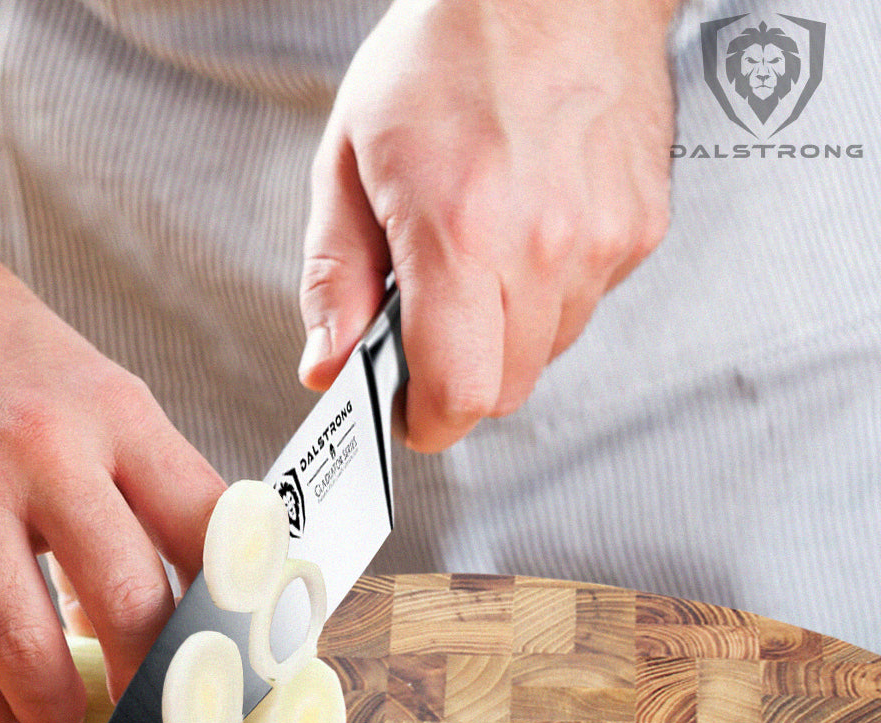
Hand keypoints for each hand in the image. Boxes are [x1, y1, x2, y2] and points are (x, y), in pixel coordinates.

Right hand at [0, 184, 223, 722]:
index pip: (212, 530)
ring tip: (75, 716)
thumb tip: (219, 592)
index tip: (247, 660)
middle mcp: (47, 448)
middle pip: (129, 598)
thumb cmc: (21, 363)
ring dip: (62, 705)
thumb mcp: (116, 402)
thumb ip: (164, 493)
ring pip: (26, 639)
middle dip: (157, 682)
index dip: (241, 612)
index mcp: (123, 416)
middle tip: (165, 712)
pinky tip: (9, 704)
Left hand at [299, 0, 676, 451]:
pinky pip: (586, 306)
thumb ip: (334, 277)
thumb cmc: (444, 56)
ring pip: (547, 353)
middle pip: (505, 390)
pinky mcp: (640, 230)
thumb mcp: (351, 159)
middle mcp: (545, 246)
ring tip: (482, 257)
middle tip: (431, 327)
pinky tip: (529, 231)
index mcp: (461, 231)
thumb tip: (328, 366)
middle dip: (461, 380)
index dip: (426, 421)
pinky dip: (549, 294)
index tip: (407, 413)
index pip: (459, 394)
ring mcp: (603, 241)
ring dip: (505, 336)